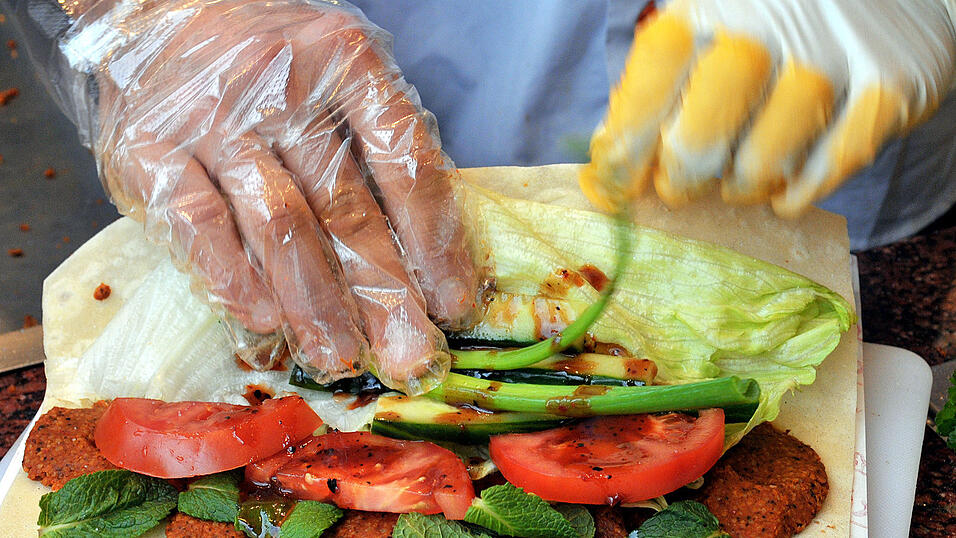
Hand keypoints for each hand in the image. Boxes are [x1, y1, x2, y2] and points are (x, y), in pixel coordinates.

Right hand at [72, 0, 483, 392]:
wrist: (161, 13)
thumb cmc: (273, 64)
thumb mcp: (340, 77)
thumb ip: (380, 148)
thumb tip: (428, 256)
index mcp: (347, 61)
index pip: (405, 163)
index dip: (435, 241)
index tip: (453, 303)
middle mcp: (283, 84)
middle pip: (347, 204)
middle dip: (385, 294)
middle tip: (410, 356)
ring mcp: (213, 116)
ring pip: (278, 223)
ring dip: (314, 302)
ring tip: (340, 358)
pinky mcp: (150, 147)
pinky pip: (199, 224)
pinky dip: (235, 278)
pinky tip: (265, 320)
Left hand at [582, 0, 955, 216]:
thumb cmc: (770, 17)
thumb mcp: (706, 23)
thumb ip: (659, 84)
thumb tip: (611, 163)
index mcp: (709, 3)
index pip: (650, 84)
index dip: (626, 146)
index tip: (615, 182)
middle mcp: (770, 22)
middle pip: (701, 136)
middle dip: (681, 178)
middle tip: (680, 185)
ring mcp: (833, 55)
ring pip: (763, 163)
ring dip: (741, 187)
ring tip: (737, 178)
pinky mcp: (891, 87)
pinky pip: (830, 167)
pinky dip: (799, 191)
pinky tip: (784, 188)